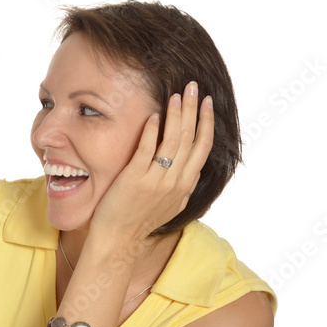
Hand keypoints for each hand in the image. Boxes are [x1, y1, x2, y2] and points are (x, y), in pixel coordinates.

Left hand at [92, 81, 213, 241]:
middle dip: (194, 109)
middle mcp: (176, 181)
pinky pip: (148, 149)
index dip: (206, 122)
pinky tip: (154, 115)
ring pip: (173, 140)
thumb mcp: (171, 205)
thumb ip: (182, 187)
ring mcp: (157, 180)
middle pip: (191, 138)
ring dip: (177, 114)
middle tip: (194, 87)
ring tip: (176, 94)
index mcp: (185, 185)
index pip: (203, 147)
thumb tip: (191, 172)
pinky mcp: (136, 178)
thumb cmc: (139, 221)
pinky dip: (153, 130)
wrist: (119, 239)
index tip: (207, 102)